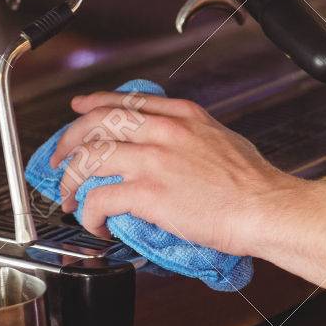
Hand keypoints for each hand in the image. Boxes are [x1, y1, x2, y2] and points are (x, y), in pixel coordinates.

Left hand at [48, 92, 299, 253]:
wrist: (266, 207)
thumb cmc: (254, 184)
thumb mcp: (223, 140)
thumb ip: (194, 136)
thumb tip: (177, 148)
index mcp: (183, 116)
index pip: (125, 101)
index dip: (93, 105)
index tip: (78, 111)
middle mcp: (164, 132)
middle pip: (97, 124)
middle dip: (68, 143)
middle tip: (60, 161)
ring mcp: (154, 161)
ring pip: (90, 159)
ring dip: (71, 182)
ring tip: (70, 199)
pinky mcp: (149, 193)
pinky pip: (101, 198)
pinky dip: (90, 213)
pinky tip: (97, 224)